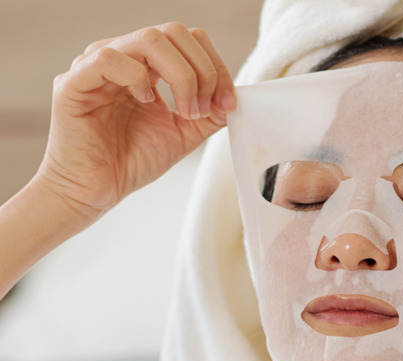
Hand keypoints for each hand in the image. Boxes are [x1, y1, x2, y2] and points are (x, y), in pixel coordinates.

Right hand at [40, 22, 235, 222]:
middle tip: (202, 110)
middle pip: (174, 33)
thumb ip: (209, 113)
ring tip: (184, 111)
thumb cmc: (131, 161)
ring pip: (149, 39)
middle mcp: (123, 57)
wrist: (96, 191)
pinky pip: (109, 58)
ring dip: (180, 76)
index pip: (189, 40)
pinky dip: (137, 78)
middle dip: (202, 71)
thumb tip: (235, 96)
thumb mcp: (184, 133)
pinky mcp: (73, 83)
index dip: (215, 66)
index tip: (227, 103)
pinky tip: (145, 102)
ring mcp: (96, 65)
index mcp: (147, 65)